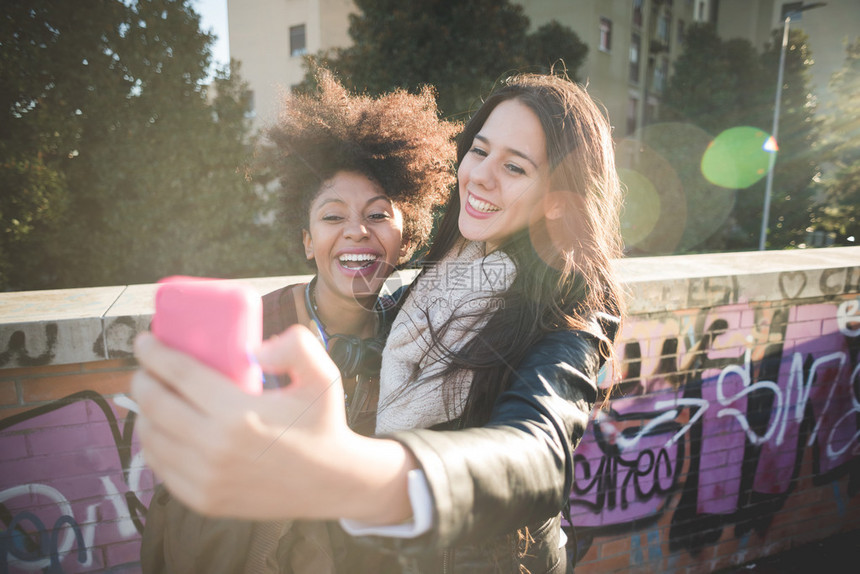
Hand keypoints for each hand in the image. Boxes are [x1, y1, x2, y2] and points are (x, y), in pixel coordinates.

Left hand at [132, 325, 414, 522]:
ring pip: (152, 437)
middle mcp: (215, 449)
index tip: (145, 340)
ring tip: (153, 395)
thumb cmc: (323, 423)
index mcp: (239, 415)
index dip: (154, 352)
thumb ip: (297, 346)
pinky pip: (161, 467)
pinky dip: (154, 443)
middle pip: (156, 404)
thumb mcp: (323, 376)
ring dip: (143, 411)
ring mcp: (206, 479)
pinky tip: (161, 428)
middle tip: (147, 366)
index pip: (179, 374)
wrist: (332, 482)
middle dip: (142, 379)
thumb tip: (253, 349)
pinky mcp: (203, 500)